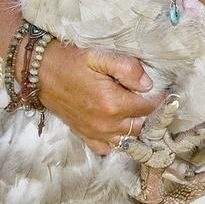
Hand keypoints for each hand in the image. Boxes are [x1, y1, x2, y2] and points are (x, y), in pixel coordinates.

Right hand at [33, 40, 162, 155]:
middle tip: (153, 101)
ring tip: (140, 114)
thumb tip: (148, 84)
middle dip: (151, 116)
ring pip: (128, 140)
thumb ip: (127, 68)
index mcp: (113, 103)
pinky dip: (117, 141)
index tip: (164, 91)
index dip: (159, 99)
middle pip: (141, 126)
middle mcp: (106, 124)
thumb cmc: (70, 60)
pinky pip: (107, 148)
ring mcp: (95, 133)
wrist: (39, 71)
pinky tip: (119, 128)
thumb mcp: (99, 55)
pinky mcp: (84, 136)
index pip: (149, 108)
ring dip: (137, 129)